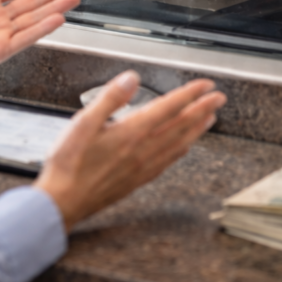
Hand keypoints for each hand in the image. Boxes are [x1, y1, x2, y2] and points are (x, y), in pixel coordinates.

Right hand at [35, 71, 224, 230]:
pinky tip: (184, 147)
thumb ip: (109, 99)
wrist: (62, 203)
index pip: (169, 108)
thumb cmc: (68, 164)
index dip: (190, 95)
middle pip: (181, 126)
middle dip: (202, 109)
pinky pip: (168, 161)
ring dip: (197, 129)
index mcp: (131, 133)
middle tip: (219, 98)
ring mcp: (142, 167)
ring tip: (210, 118)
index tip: (206, 85)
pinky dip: (182, 149)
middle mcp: (142, 150)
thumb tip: (131, 79)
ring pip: (179, 144)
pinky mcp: (138, 179)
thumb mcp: (82, 123)